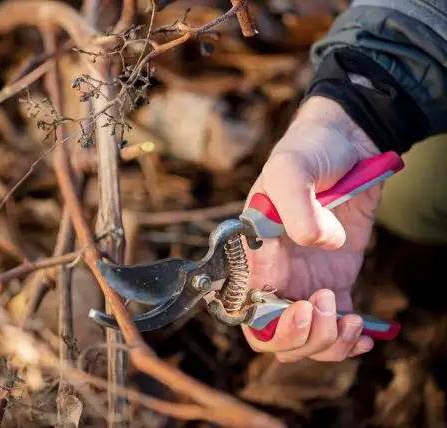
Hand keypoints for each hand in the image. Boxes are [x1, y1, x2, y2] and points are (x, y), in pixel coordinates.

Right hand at [241, 96, 382, 362]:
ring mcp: (304, 280)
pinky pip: (335, 326)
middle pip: (271, 335)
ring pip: (304, 339)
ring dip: (327, 343)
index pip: (242, 308)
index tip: (297, 309)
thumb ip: (295, 204)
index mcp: (251, 255)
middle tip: (325, 306)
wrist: (348, 145)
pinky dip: (349, 342)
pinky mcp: (335, 281)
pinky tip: (367, 334)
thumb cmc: (307, 151)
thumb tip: (316, 242)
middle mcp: (273, 274)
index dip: (266, 324)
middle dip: (300, 338)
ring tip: (352, 321)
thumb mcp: (291, 168)